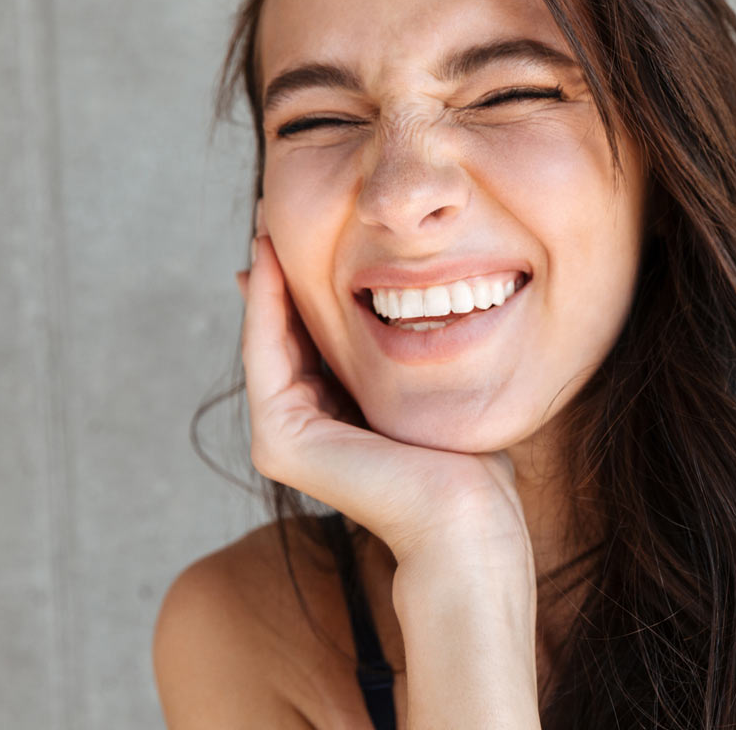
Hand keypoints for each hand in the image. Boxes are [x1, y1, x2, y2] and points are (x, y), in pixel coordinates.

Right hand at [238, 234, 533, 571]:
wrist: (468, 518)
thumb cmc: (465, 459)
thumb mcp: (424, 388)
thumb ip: (398, 356)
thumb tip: (410, 305)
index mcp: (332, 420)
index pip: (310, 340)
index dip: (305, 287)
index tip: (303, 234)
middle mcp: (298, 430)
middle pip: (285, 336)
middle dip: (281, 277)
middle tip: (273, 216)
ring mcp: (282, 439)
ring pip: (270, 340)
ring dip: (266, 282)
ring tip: (267, 224)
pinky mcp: (280, 441)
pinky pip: (269, 354)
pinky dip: (267, 305)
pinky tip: (270, 260)